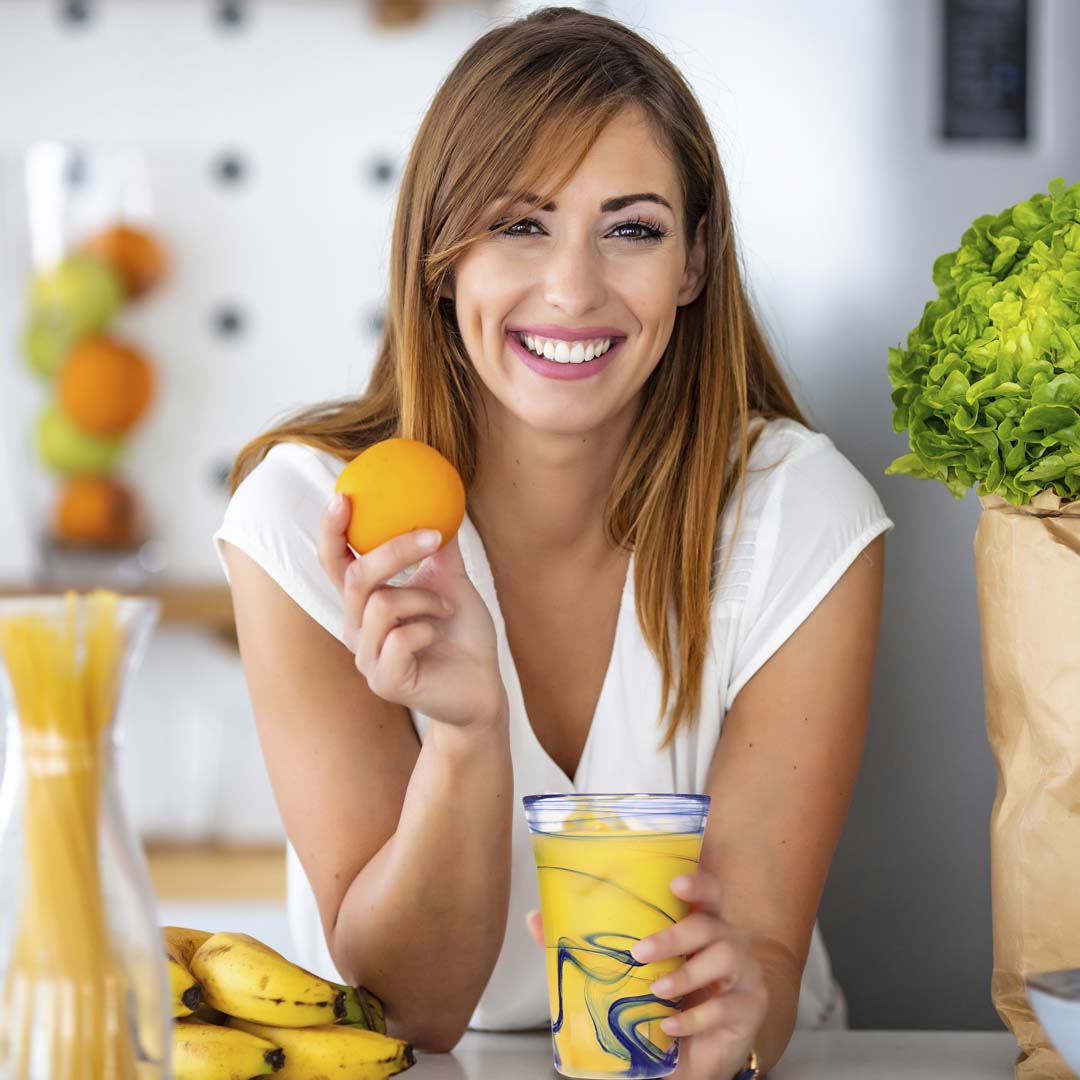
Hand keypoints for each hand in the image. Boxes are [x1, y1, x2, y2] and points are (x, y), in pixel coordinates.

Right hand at [318, 493, 504, 728]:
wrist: (483, 686)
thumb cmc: (462, 635)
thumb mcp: (451, 582)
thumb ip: (438, 548)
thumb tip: (440, 501)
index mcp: (365, 604)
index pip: (335, 563)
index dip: (332, 532)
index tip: (344, 498)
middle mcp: (356, 630)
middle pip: (357, 577)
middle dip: (396, 551)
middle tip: (432, 535)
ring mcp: (366, 659)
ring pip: (382, 605)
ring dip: (425, 599)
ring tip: (446, 609)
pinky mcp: (384, 682)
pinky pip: (400, 637)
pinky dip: (428, 626)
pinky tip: (439, 634)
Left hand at [525, 870, 767, 1079]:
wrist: (693, 1057)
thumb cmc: (663, 1004)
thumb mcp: (627, 976)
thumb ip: (587, 947)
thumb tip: (536, 919)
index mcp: (700, 926)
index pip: (709, 892)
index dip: (697, 883)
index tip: (675, 882)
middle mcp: (728, 942)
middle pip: (711, 924)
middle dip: (674, 936)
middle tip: (640, 953)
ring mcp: (745, 975)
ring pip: (725, 958)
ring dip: (686, 974)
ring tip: (656, 992)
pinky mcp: (749, 1009)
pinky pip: (725, 1008)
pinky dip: (693, 1019)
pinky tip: (670, 1028)